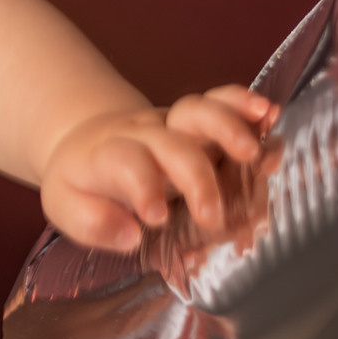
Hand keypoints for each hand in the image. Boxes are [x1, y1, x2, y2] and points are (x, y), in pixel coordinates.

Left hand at [39, 86, 275, 252]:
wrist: (87, 140)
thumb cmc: (82, 182)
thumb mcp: (67, 206)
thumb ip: (92, 222)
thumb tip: (131, 235)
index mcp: (108, 156)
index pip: (127, 163)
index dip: (143, 187)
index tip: (156, 217)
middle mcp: (144, 135)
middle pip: (173, 144)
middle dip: (197, 179)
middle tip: (212, 217)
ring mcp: (173, 125)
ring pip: (200, 112)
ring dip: (230, 127)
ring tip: (255, 151)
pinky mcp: (199, 124)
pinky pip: (223, 103)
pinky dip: (246, 106)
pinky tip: (270, 117)